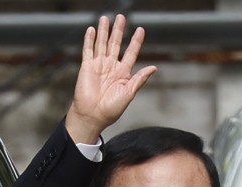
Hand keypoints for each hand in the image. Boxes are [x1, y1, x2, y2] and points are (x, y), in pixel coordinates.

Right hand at [65, 14, 157, 143]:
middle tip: (121, 17)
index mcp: (123, 73)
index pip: (131, 52)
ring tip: (106, 18)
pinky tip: (92, 29)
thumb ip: (140, 79)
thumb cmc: (111, 109)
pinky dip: (90, 39)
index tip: (141, 30)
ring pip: (102, 43)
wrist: (93, 116)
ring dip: (104, 31)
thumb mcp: (129, 93)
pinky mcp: (87, 67)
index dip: (136, 41)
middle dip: (119, 30)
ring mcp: (99, 65)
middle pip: (116, 44)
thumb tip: (154, 67)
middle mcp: (111, 67)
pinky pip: (88, 50)